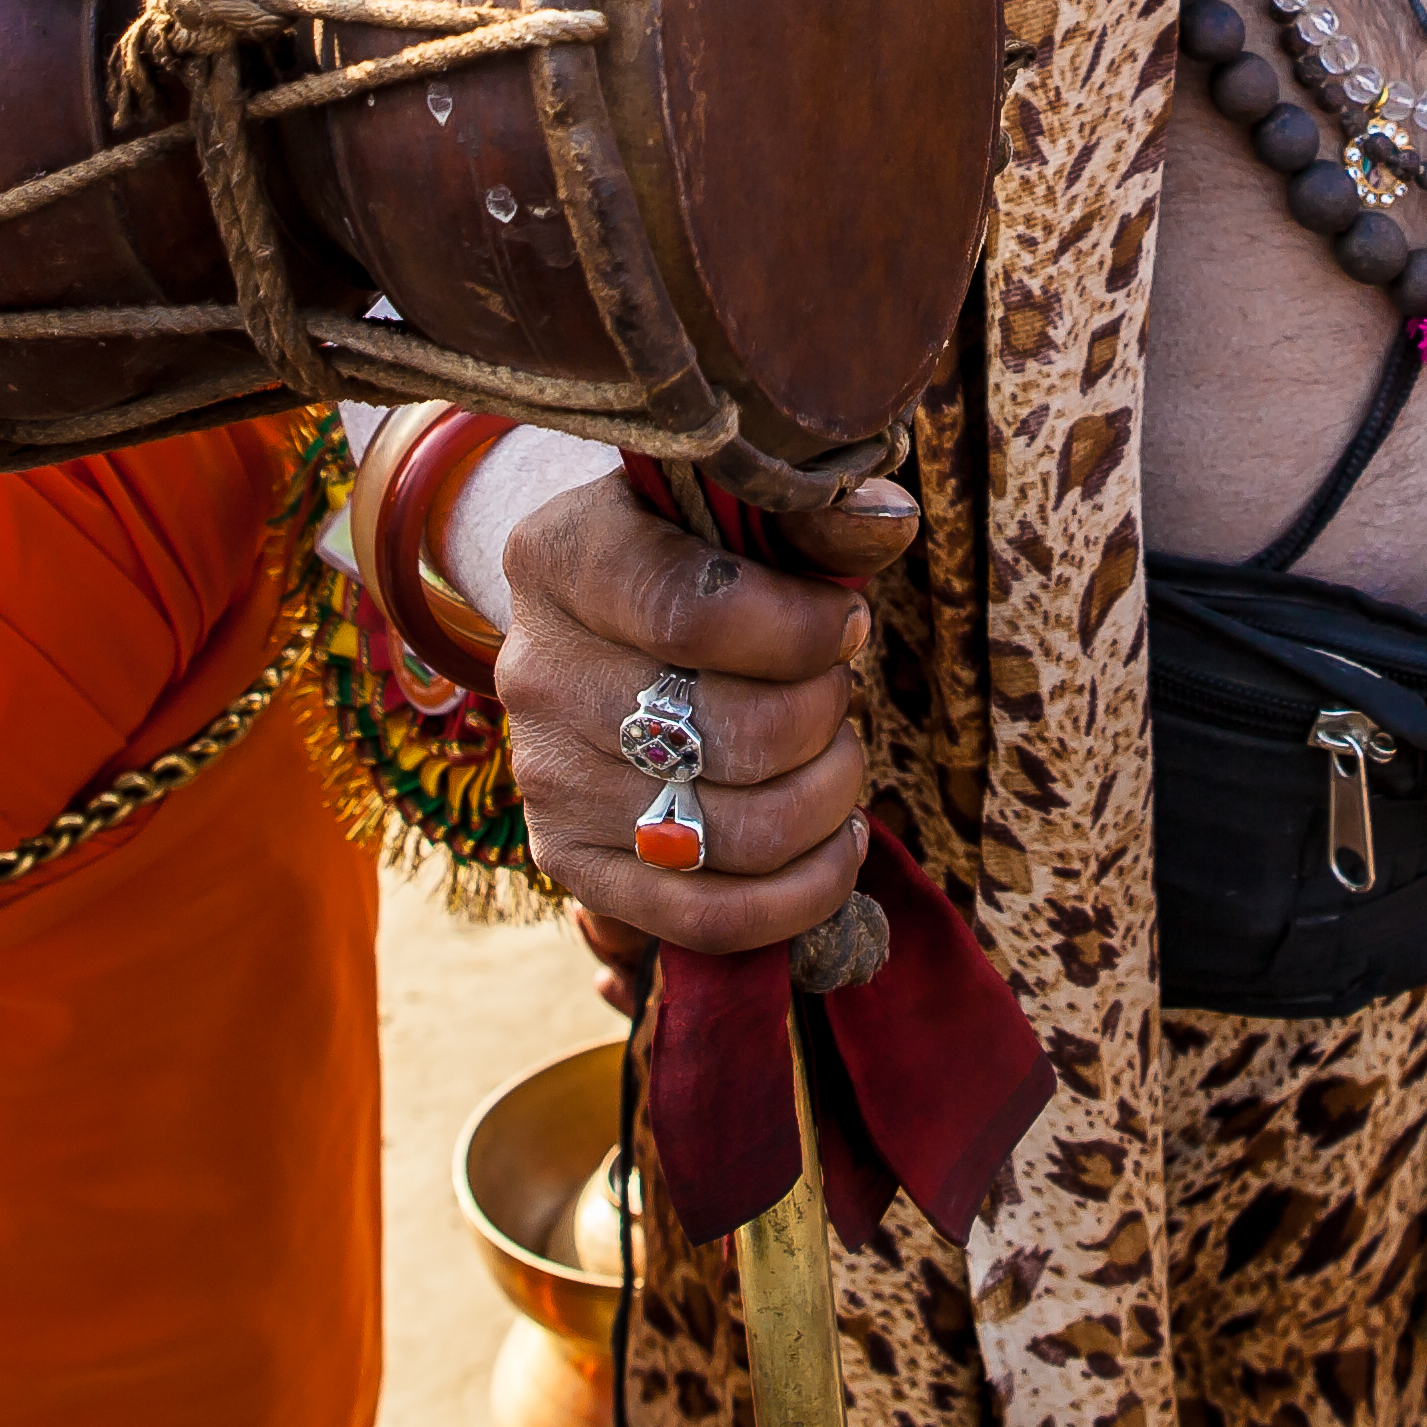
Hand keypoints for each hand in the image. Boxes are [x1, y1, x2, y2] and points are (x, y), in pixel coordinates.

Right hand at [493, 472, 875, 957]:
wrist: (596, 619)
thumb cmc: (690, 555)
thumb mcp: (731, 508)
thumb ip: (810, 513)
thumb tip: (890, 523)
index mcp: (560, 557)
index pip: (692, 612)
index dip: (802, 629)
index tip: (850, 621)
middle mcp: (536, 672)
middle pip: (731, 735)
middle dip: (824, 714)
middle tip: (837, 689)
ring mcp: (545, 778)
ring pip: (737, 834)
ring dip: (827, 798)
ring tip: (836, 754)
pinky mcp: (568, 862)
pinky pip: (706, 918)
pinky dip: (803, 892)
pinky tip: (837, 840)